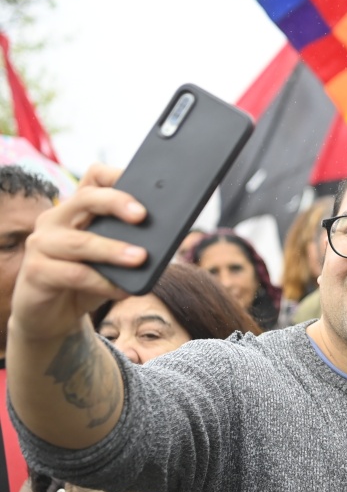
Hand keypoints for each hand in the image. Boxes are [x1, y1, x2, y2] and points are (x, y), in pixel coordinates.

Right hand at [10, 163, 147, 341]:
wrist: (49, 316)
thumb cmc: (85, 282)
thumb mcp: (109, 261)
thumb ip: (128, 246)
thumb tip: (165, 244)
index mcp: (77, 209)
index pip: (94, 178)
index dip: (117, 175)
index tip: (145, 182)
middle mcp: (56, 219)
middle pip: (86, 199)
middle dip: (117, 203)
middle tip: (143, 216)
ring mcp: (42, 244)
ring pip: (82, 242)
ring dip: (114, 250)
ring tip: (141, 258)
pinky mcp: (36, 272)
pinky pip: (75, 275)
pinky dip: (103, 283)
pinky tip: (122, 290)